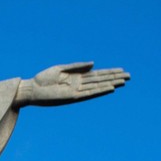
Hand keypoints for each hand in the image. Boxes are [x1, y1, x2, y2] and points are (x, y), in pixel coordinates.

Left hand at [14, 62, 128, 106]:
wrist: (31, 89)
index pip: (96, 74)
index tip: (121, 70)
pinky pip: (89, 94)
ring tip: (123, 82)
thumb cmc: (42, 79)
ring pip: (97, 87)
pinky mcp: (72, 97)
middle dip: (114, 78)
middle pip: (100, 80)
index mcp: (75, 77)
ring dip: (110, 84)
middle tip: (129, 76)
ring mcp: (76, 91)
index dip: (109, 72)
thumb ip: (77, 66)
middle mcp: (78, 85)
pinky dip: (99, 91)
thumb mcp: (60, 68)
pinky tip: (110, 88)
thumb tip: (94, 63)